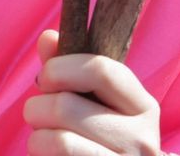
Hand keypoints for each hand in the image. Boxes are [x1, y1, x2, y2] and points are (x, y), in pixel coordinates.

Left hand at [25, 30, 161, 155]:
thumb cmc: (101, 140)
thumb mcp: (94, 104)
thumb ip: (69, 70)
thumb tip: (48, 37)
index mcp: (143, 107)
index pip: (101, 69)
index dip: (61, 68)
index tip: (45, 78)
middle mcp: (142, 140)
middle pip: (66, 106)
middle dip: (37, 108)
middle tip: (38, 116)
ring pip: (58, 142)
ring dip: (36, 140)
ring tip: (43, 142)